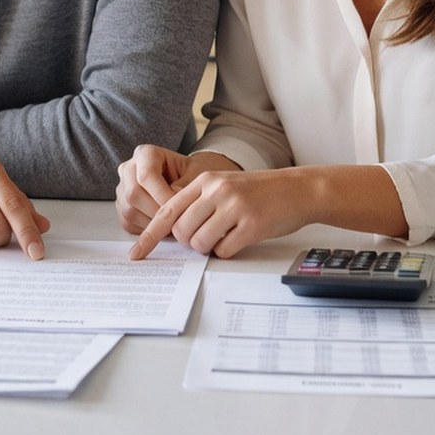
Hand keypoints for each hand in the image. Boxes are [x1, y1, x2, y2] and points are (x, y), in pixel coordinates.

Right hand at [115, 146, 240, 234]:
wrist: (187, 180)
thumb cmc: (192, 174)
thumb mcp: (197, 172)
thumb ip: (187, 183)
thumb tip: (175, 195)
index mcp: (145, 154)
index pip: (146, 175)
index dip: (163, 195)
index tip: (179, 207)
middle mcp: (129, 169)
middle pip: (134, 194)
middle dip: (157, 211)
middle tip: (177, 221)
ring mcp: (123, 189)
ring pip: (129, 211)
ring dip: (153, 224)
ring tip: (174, 226)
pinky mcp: (122, 208)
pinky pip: (129, 224)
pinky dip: (147, 230)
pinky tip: (164, 228)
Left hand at [129, 168, 310, 259]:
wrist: (298, 190)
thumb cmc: (260, 192)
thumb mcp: (225, 186)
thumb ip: (199, 203)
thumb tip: (174, 232)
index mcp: (206, 181)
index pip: (168, 211)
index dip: (149, 235)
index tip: (136, 253)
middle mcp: (217, 191)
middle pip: (181, 231)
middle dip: (189, 242)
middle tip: (207, 237)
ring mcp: (234, 207)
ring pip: (199, 243)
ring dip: (209, 248)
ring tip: (226, 235)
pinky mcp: (251, 225)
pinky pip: (224, 250)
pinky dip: (228, 251)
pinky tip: (241, 238)